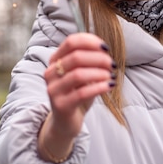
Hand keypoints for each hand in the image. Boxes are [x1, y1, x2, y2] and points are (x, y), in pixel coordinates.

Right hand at [38, 33, 114, 161]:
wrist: (66, 121)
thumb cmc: (77, 93)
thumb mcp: (83, 73)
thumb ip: (89, 60)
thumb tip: (104, 50)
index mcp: (55, 60)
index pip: (71, 42)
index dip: (90, 42)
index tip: (106, 48)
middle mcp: (51, 73)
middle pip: (76, 57)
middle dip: (99, 58)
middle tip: (112, 64)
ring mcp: (54, 89)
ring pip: (78, 74)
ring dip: (99, 73)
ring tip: (110, 76)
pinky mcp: (61, 105)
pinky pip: (82, 93)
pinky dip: (99, 87)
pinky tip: (109, 86)